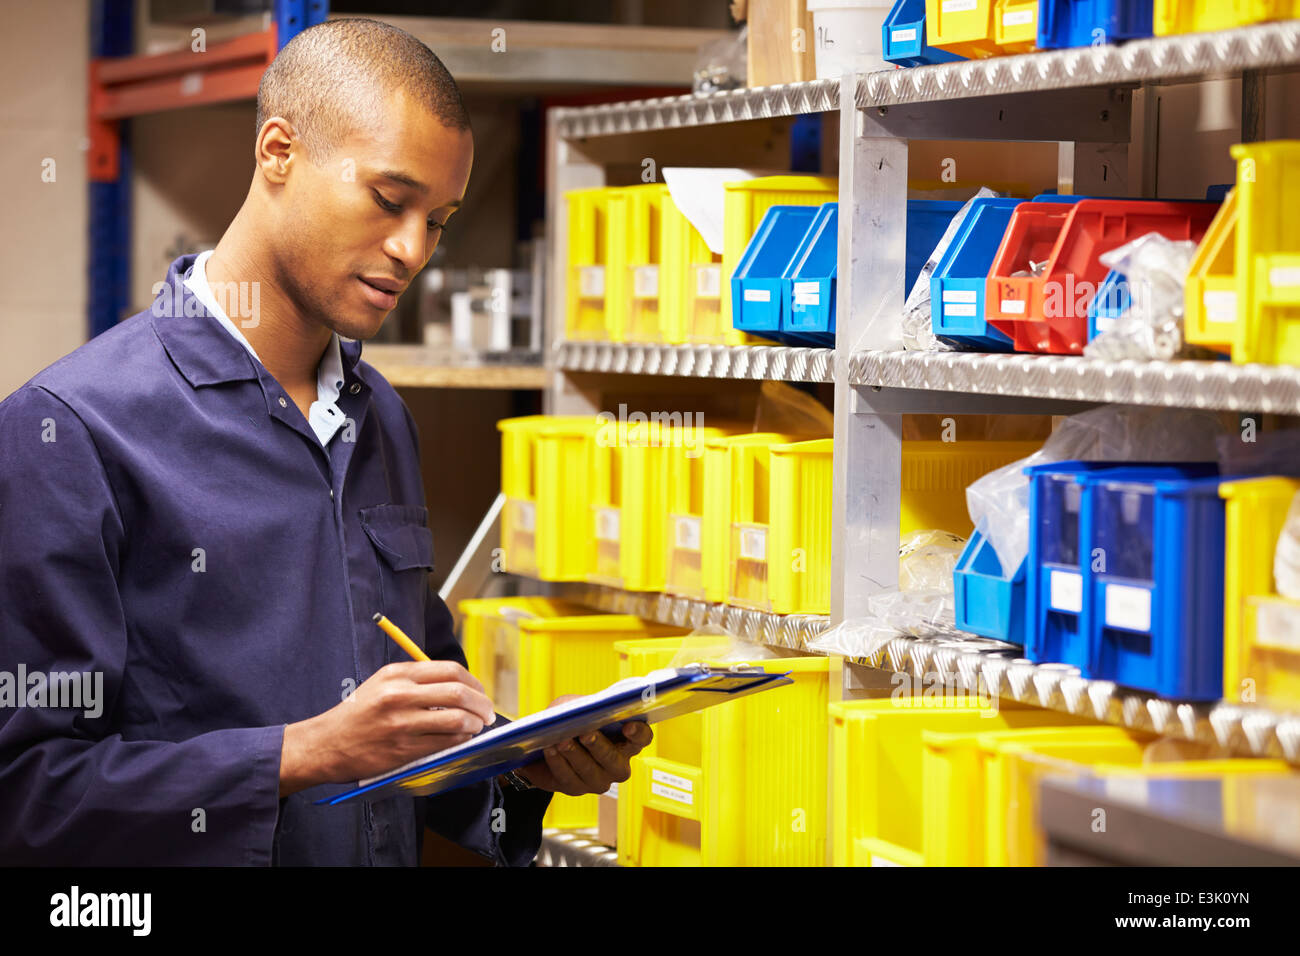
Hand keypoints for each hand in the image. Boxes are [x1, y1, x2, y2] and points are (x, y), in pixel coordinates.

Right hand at [280, 661, 495, 795]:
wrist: (326, 744)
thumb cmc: (358, 713)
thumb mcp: (382, 683)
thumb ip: (417, 680)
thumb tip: (459, 686)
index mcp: (397, 674)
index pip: (450, 670)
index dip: (474, 682)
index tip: (480, 692)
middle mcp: (400, 695)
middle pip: (459, 693)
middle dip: (482, 704)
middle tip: (487, 712)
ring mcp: (402, 723)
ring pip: (457, 719)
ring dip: (475, 724)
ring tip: (477, 727)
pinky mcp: (404, 749)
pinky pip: (445, 742)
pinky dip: (461, 740)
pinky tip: (462, 739)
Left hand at [513, 695, 653, 796]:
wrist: (545, 742)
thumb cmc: (570, 720)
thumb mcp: (577, 706)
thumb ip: (583, 706)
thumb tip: (578, 712)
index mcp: (626, 740)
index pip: (642, 738)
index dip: (638, 733)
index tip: (628, 726)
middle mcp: (618, 764)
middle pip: (614, 760)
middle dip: (599, 746)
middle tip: (586, 734)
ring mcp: (598, 780)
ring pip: (590, 771)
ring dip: (574, 754)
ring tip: (561, 741)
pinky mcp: (576, 788)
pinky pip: (568, 778)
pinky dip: (558, 762)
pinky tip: (550, 750)